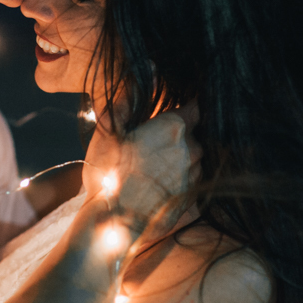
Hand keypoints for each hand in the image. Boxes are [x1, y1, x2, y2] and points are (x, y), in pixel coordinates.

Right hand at [83, 102, 200, 238]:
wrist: (112, 224)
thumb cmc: (107, 175)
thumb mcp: (108, 132)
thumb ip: (126, 101)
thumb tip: (141, 78)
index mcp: (173, 127)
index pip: (195, 107)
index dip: (186, 106)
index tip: (176, 109)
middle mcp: (190, 150)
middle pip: (194, 134)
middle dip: (178, 135)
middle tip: (153, 141)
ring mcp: (193, 176)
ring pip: (194, 158)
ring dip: (179, 157)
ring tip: (153, 165)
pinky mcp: (191, 199)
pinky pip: (190, 180)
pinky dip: (178, 178)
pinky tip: (157, 183)